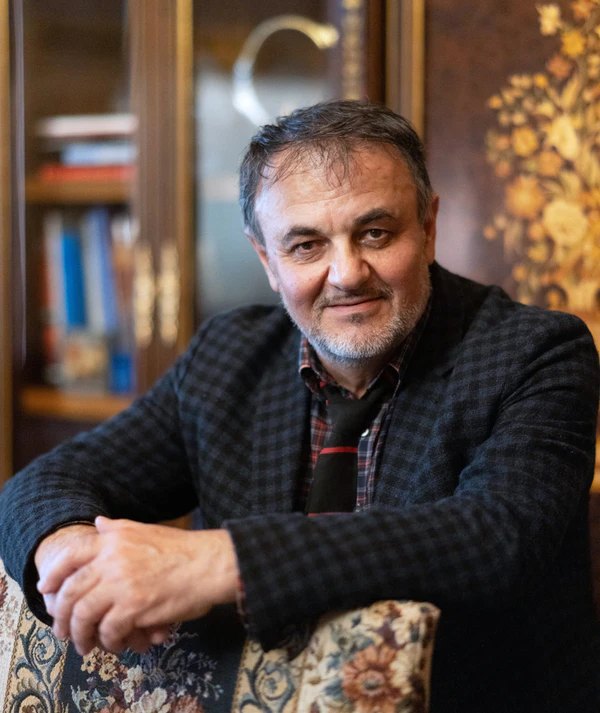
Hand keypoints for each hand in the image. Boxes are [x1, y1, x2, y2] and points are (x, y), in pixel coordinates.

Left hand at [38, 517, 238, 655]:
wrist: (210, 564)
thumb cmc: (182, 549)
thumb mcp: (146, 530)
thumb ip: (118, 529)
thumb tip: (97, 523)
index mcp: (114, 540)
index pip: (71, 557)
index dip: (54, 576)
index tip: (45, 590)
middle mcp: (112, 560)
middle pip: (71, 591)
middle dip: (62, 615)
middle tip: (62, 630)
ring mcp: (122, 584)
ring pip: (85, 615)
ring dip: (82, 635)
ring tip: (86, 645)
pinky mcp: (134, 607)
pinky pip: (109, 630)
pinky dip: (109, 640)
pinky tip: (115, 644)